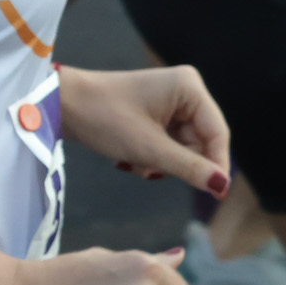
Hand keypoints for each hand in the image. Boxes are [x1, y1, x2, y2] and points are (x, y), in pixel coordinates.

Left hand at [59, 63, 229, 198]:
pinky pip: (169, 143)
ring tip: (134, 162)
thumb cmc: (104, 119)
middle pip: (200, 141)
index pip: (217, 133)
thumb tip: (222, 186)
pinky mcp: (158, 111)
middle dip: (176, 162)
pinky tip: (130, 157)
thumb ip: (189, 167)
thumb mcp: (148, 149)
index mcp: (190, 88)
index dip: (217, 165)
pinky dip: (152, 156)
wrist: (63, 106)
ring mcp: (171, 100)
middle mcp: (186, 90)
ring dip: (161, 162)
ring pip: (183, 146)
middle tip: (147, 169)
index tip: (216, 196)